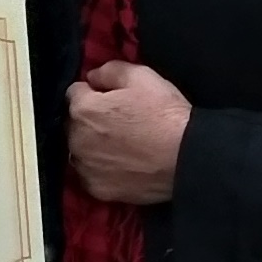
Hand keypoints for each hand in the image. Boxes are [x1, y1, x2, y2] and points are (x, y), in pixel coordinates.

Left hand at [66, 60, 190, 204]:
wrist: (187, 158)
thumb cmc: (164, 114)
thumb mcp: (141, 76)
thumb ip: (108, 71)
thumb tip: (91, 77)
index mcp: (82, 109)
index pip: (74, 93)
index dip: (94, 93)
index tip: (112, 99)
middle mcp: (76, 140)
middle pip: (74, 123)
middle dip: (89, 119)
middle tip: (119, 122)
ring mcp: (85, 168)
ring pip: (80, 150)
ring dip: (92, 145)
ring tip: (122, 145)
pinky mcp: (97, 190)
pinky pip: (91, 174)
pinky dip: (101, 169)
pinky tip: (122, 165)